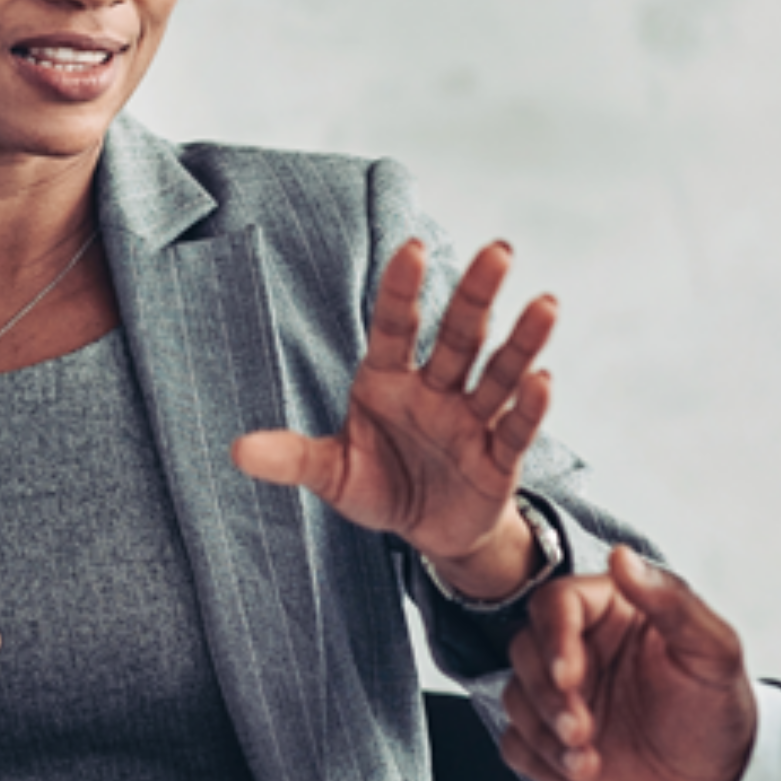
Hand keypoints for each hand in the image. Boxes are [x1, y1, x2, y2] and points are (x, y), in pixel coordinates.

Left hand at [233, 239, 556, 598]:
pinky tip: (542, 380)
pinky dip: (529, 407)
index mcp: (388, 380)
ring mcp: (470, 421)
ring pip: (497, 373)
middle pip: (459, 335)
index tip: (412, 247)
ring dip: (521, 340)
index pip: (396, 326)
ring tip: (544, 303)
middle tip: (500, 250)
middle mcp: (435, 390)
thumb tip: (236, 450)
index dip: (403, 290)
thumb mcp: (332, 473)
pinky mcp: (497, 459)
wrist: (428, 533)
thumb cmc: (381, 486)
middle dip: (477, 294)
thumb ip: (293, 457)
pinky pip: (514, 428)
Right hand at [502, 547, 755, 780]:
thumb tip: (622, 556)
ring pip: (515, 696)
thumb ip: (673, 602)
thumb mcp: (712, 652)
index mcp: (611, 612)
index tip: (568, 676)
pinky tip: (577, 771)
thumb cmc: (719, 709)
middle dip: (546, 695)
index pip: (555, 604)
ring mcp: (562, 695)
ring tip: (586, 760)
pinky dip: (537, 760)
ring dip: (543, 732)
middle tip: (581, 729)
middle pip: (524, 649)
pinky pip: (515, 742)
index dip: (553, 638)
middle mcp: (578, 648)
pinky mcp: (550, 739)